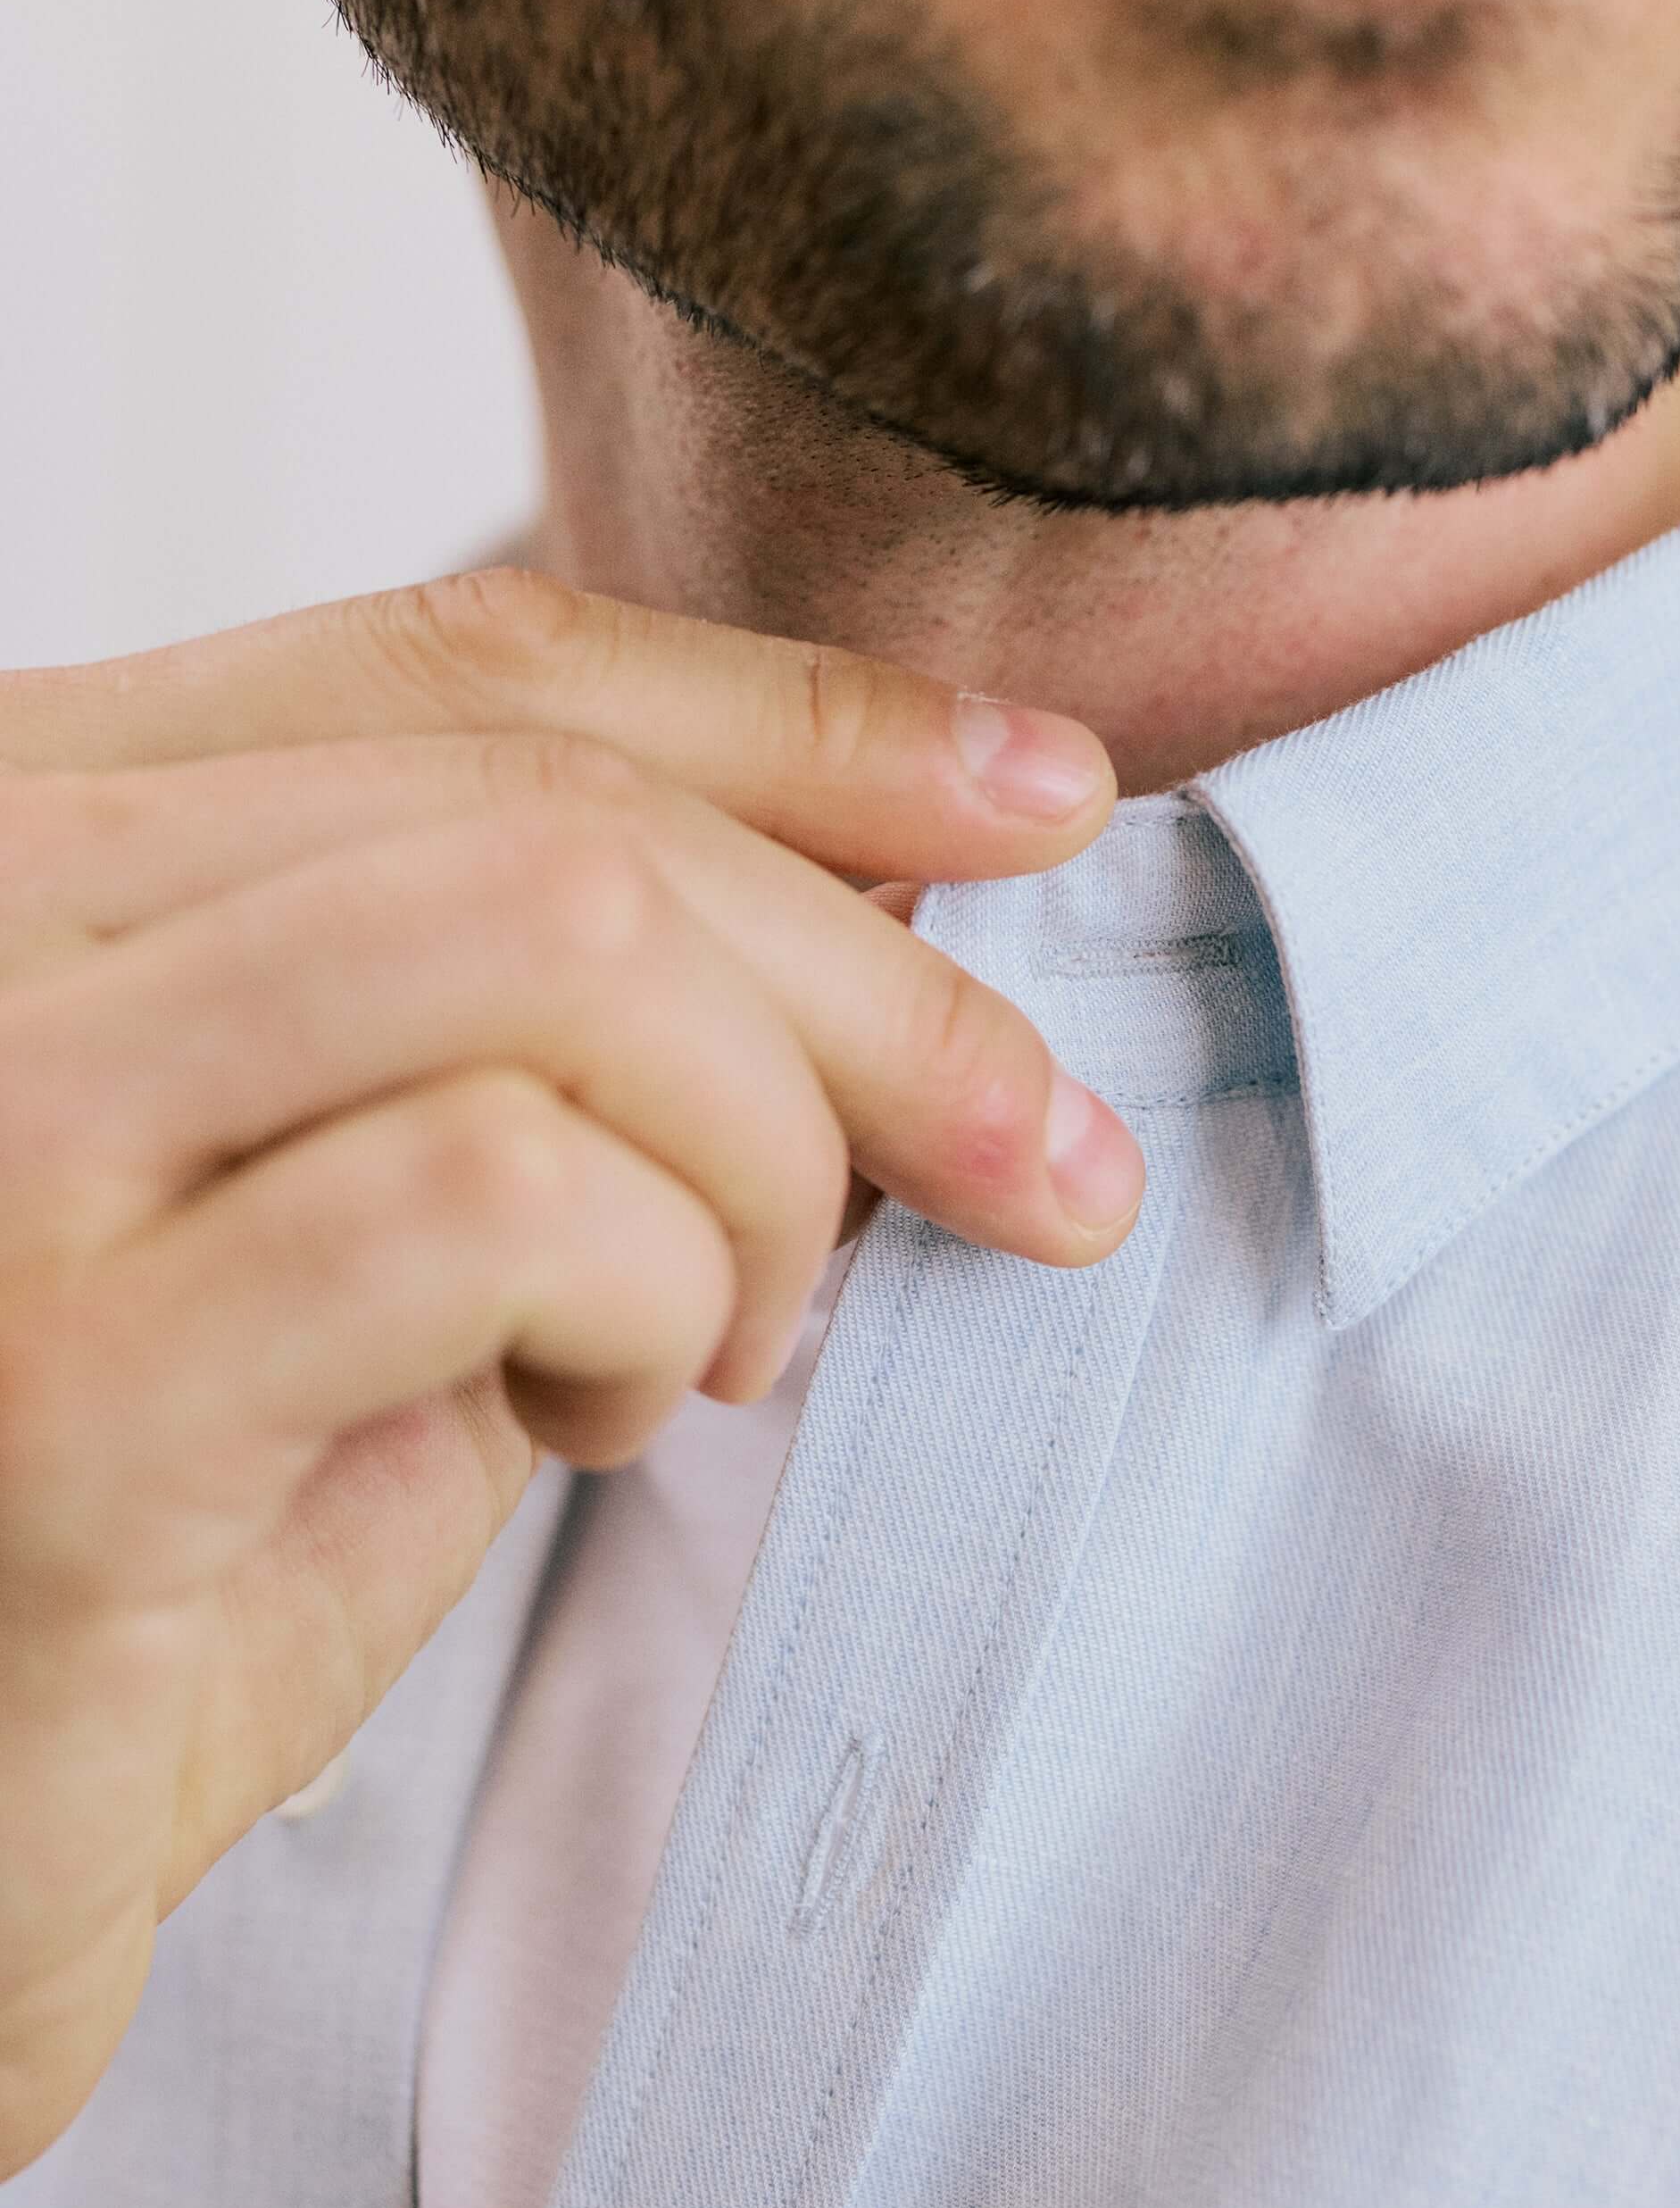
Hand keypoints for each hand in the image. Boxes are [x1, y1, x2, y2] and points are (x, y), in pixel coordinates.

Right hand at [0, 568, 1140, 2179]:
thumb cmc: (145, 1541)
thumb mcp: (367, 1206)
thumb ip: (559, 1025)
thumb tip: (923, 855)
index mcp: (32, 828)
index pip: (463, 666)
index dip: (802, 721)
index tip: (1051, 801)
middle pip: (558, 809)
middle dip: (880, 988)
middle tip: (1033, 1168)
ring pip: (564, 945)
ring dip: (759, 1159)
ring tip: (723, 1341)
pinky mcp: (61, 1376)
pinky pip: (501, 1194)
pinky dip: (652, 1291)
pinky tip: (605, 1416)